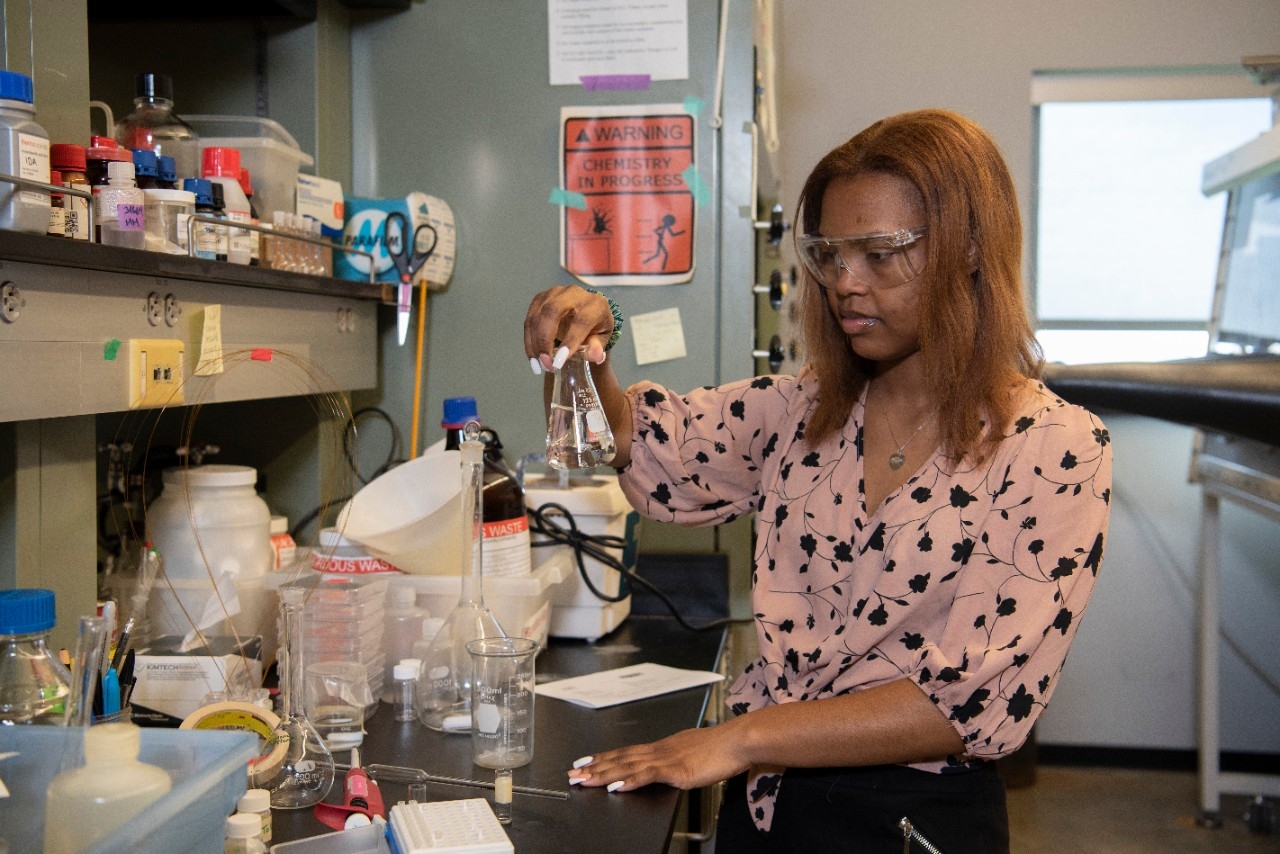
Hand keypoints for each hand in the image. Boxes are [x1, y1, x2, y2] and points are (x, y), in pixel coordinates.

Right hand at [525, 285, 614, 372]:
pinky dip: (529, 341)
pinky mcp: (540, 299)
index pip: (581, 320)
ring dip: (535, 344)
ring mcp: (554, 293)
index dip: (570, 341)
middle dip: (545, 340)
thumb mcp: (602, 338)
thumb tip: (595, 356)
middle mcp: (573, 293)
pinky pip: (529, 321)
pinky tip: (534, 358)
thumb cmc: (595, 327)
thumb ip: (597, 347)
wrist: (585, 313)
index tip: (560, 361)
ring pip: (537, 317)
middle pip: (552, 311)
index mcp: (595, 303)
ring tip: (540, 364)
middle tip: (546, 363)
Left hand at [567, 724, 750, 792]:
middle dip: (594, 767)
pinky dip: (630, 781)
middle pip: (620, 758)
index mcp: (662, 747)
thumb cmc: (722, 748)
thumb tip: (671, 767)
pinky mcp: (676, 770)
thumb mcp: (693, 753)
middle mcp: (659, 750)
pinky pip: (648, 775)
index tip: (584, 761)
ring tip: (584, 780)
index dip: (603, 757)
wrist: (738, 741)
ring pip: (627, 766)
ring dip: (603, 774)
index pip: (626, 752)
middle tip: (572, 773)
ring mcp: (666, 759)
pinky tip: (616, 787)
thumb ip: (678, 761)